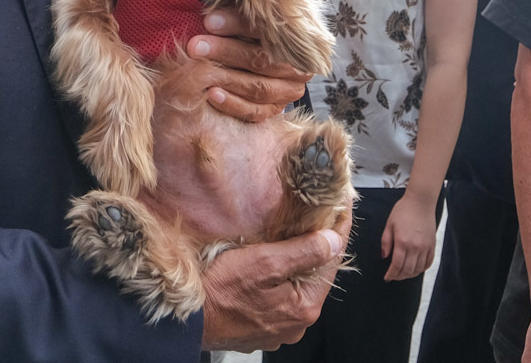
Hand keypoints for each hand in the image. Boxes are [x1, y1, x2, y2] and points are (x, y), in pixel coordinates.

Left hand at [186, 10, 314, 121]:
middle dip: (226, 52)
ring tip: (198, 69)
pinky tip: (211, 94)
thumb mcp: (245, 6)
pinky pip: (256, 112)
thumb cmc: (250, 25)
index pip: (268, 29)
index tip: (209, 21)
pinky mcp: (276, 110)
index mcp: (297, 36)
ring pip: (259, 88)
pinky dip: (233, 104)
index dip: (238, 24)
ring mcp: (289, 91)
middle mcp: (298, 66)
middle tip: (196, 45)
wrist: (265, 54)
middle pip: (262, 60)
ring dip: (226, 78)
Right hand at [200, 217, 349, 351]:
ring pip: (298, 286)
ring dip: (297, 261)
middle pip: (317, 274)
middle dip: (318, 245)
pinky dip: (280, 278)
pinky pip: (281, 297)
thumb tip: (333, 240)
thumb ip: (303, 251)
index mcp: (304, 307)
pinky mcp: (263, 326)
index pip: (332, 261)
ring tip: (294, 234)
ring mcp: (280, 327)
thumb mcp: (263, 262)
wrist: (187, 322)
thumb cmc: (219, 292)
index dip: (339, 228)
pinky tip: (270, 263)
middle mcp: (297, 323)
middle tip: (319, 213)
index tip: (343, 203)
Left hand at [380, 191, 436, 280]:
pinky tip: (416, 269)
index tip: (387, 278)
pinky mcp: (432, 245)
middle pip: (408, 270)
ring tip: (403, 274)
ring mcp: (425, 247)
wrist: (420, 202)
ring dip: (410, 274)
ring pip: (418, 269)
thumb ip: (386, 242)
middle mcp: (415, 247)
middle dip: (399, 276)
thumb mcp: (389, 224)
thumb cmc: (403, 210)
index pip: (397, 265)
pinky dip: (422, 269)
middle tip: (394, 277)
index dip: (391, 274)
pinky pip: (428, 263)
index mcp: (402, 242)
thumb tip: (384, 256)